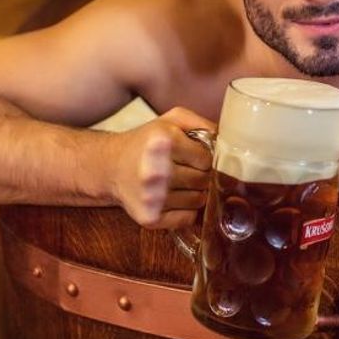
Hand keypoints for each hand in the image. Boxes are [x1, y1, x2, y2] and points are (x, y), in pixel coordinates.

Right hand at [110, 107, 214, 228]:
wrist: (110, 167)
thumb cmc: (146, 142)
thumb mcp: (171, 120)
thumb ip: (202, 123)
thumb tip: (228, 141)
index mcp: (162, 143)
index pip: (206, 159)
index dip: (204, 158)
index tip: (195, 156)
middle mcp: (155, 171)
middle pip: (203, 180)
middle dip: (202, 176)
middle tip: (190, 170)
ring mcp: (152, 198)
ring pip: (198, 201)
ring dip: (196, 193)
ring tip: (181, 183)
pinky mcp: (150, 218)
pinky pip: (187, 218)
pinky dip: (187, 210)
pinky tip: (175, 198)